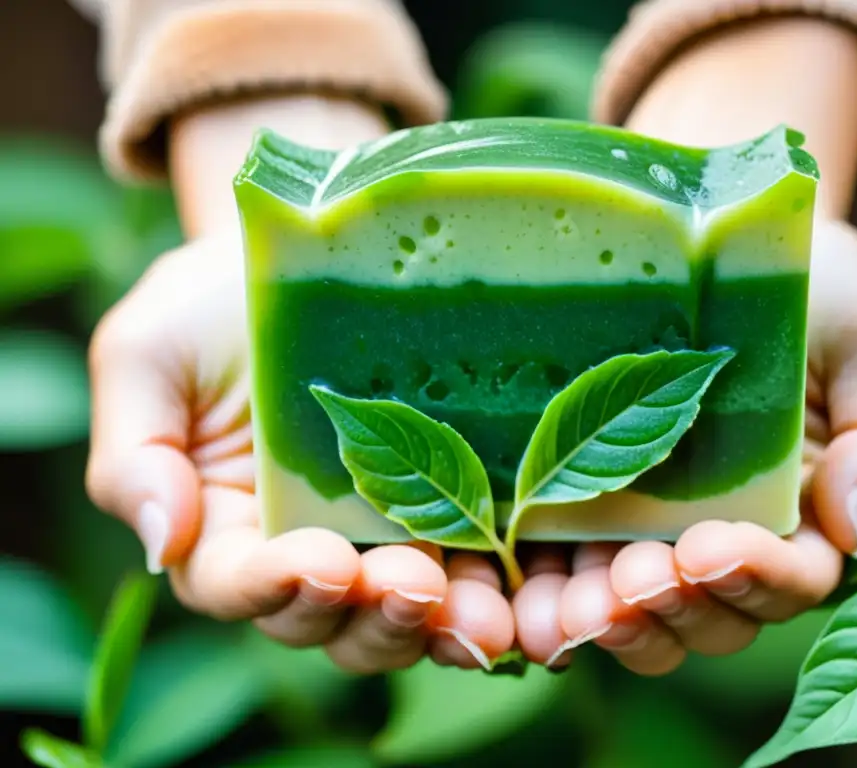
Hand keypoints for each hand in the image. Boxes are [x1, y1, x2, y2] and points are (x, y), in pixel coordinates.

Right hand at [85, 230, 514, 672]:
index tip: (318, 562)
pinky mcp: (464, 507)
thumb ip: (135, 451)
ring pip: (414, 616)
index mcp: (230, 532)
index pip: (240, 586)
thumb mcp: (149, 353)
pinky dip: (508, 591)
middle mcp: (313, 552)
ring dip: (448, 624)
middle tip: (414, 582)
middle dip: (375, 617)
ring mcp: (393, 535)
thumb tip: (160, 543)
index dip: (275, 589)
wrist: (314, 246)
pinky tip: (533, 585)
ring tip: (483, 609)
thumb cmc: (215, 303)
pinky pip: (486, 569)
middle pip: (337, 622)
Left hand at [511, 218, 856, 674]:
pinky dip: (546, 600)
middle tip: (631, 583)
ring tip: (570, 612)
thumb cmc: (812, 284)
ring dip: (603, 626)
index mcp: (804, 512)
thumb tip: (849, 529)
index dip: (757, 579)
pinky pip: (563, 573)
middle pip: (708, 616)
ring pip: (635, 614)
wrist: (717, 230)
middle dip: (670, 611)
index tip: (710, 548)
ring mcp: (646, 524)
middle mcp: (723, 533)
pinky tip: (523, 601)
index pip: (794, 577)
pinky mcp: (578, 501)